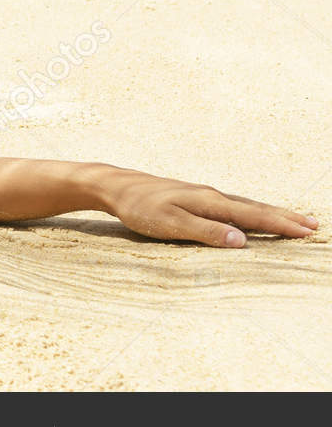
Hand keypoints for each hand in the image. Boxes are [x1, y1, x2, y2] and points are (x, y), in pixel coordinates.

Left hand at [101, 169, 318, 246]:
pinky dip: (250, 210)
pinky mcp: (194, 197)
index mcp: (209, 202)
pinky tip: (252, 214)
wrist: (114, 186)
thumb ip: (205, 232)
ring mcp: (203, 195)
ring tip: (293, 219)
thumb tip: (242, 240)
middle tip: (313, 225)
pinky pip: (232, 205)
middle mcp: (211, 195)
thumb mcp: (170, 223)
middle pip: (255, 208)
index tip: (307, 231)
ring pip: (245, 205)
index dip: (280, 224)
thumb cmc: (139, 207)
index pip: (253, 215)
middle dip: (285, 217)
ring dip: (271, 212)